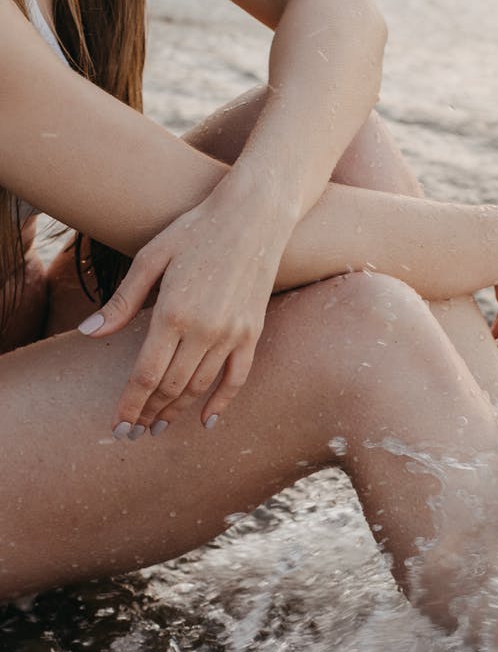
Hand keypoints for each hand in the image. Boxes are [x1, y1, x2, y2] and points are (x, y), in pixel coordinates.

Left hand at [77, 185, 289, 437]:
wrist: (254, 218)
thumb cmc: (196, 231)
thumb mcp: (150, 258)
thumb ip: (122, 302)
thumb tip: (89, 333)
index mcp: (173, 313)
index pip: (146, 374)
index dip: (130, 404)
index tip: (119, 425)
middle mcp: (204, 331)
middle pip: (171, 386)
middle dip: (148, 413)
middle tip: (133, 433)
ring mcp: (231, 335)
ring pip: (199, 387)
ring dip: (177, 411)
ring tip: (159, 426)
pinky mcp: (251, 334)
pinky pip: (236, 379)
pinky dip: (220, 403)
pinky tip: (204, 420)